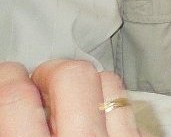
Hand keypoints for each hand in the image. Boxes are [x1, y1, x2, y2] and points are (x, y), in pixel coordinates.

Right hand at [0, 59, 144, 136]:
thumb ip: (16, 127)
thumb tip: (17, 97)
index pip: (17, 97)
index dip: (9, 77)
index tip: (10, 75)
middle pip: (72, 76)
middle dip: (53, 70)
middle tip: (42, 82)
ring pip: (109, 82)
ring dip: (89, 84)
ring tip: (74, 100)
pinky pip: (131, 109)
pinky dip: (113, 108)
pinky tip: (100, 120)